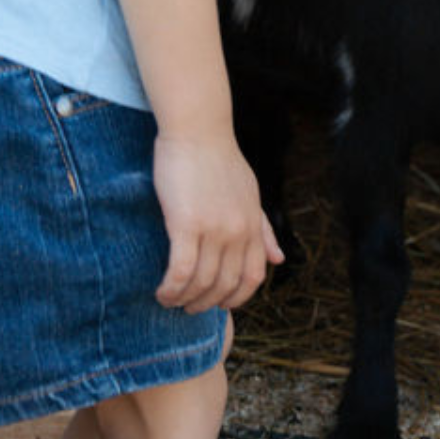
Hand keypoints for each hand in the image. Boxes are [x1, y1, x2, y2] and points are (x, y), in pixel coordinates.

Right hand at [151, 132, 284, 312]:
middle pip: (225, 285)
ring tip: (169, 300)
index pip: (252, 278)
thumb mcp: (250, 195)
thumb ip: (263, 229)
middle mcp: (238, 232)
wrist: (198, 130)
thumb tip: (277, 260)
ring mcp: (214, 229)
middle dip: (205, 303)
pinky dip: (171, 288)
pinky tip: (161, 291)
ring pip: (201, 282)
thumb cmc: (219, 160)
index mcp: (253, 226)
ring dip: (184, 299)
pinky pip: (180, 270)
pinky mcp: (186, 223)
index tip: (217, 304)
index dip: (235, 298)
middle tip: (187, 307)